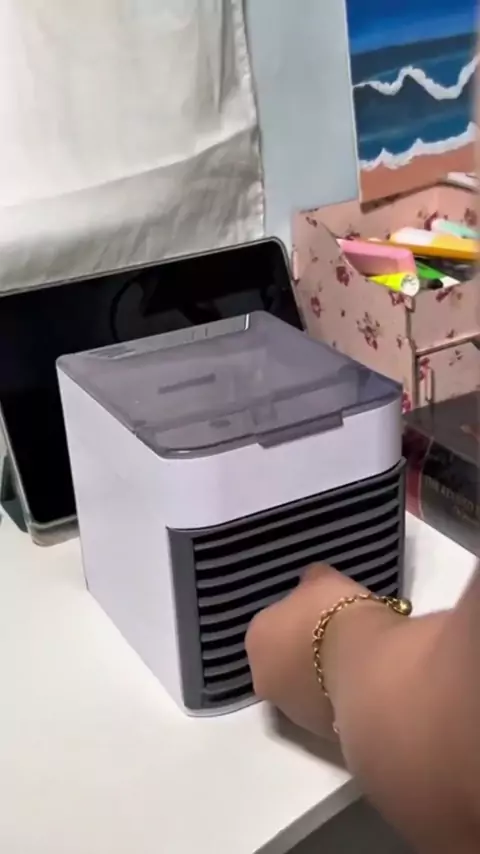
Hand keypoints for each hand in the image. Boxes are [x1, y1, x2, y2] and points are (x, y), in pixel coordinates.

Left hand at [245, 563, 374, 737]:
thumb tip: (310, 585)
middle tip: (339, 636)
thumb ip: (310, 584)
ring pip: (305, 687)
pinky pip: (328, 707)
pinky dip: (340, 697)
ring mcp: (291, 712)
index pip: (272, 623)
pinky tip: (364, 683)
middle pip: (284, 659)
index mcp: (257, 638)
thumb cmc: (337, 615)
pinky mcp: (320, 734)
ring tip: (356, 660)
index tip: (323, 612)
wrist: (371, 669)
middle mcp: (264, 679)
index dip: (298, 616)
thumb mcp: (323, 580)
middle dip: (306, 650)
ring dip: (322, 677)